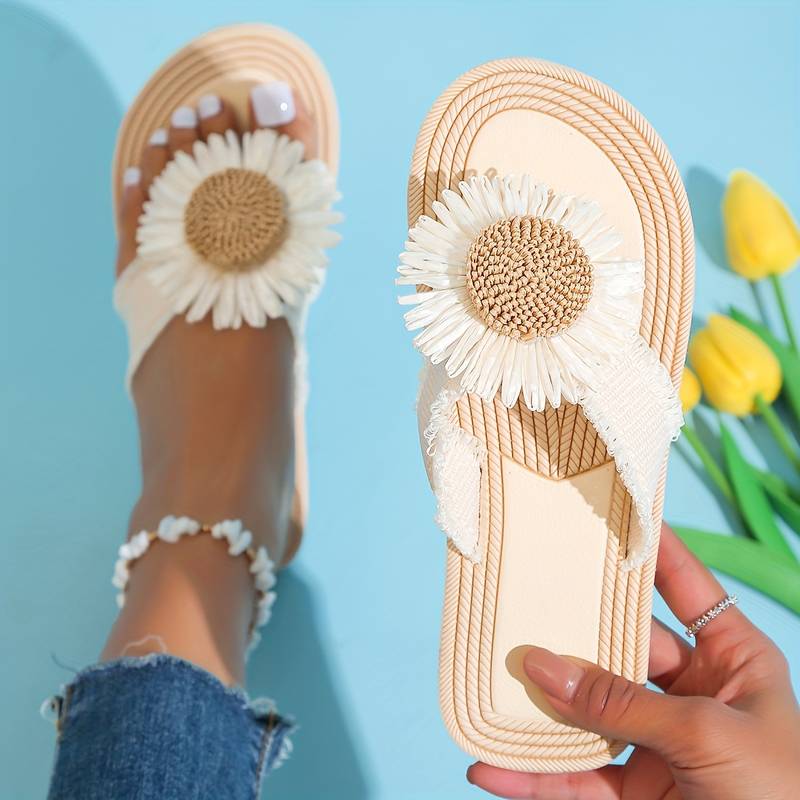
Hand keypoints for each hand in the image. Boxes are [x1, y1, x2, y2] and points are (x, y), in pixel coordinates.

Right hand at [467, 524, 799, 798]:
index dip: (649, 548)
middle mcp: (691, 694)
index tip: (606, 509)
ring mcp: (659, 746)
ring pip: (585, 716)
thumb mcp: (707, 735)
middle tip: (521, 601)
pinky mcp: (635, 796)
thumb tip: (541, 668)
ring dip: (538, 709)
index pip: (684, 587)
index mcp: (731, 660)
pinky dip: (531, 778)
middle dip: (569, 635)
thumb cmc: (782, 796)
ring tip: (491, 682)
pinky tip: (492, 767)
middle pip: (615, 649)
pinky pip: (574, 782)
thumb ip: (621, 701)